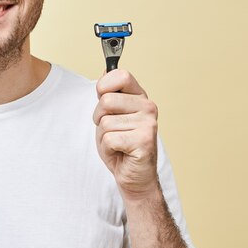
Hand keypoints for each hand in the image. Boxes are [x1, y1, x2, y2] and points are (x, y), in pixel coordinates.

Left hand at [93, 69, 159, 198]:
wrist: (134, 176)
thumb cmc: (120, 144)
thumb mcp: (111, 114)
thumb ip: (110, 94)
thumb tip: (105, 71)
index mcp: (140, 97)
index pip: (120, 75)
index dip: (104, 86)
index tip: (103, 98)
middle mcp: (148, 107)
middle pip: (106, 100)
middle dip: (99, 117)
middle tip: (111, 130)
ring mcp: (148, 124)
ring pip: (105, 122)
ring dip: (103, 136)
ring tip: (117, 143)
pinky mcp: (144, 141)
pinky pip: (109, 138)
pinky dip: (108, 149)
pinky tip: (120, 152)